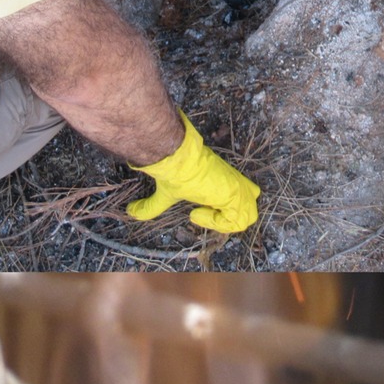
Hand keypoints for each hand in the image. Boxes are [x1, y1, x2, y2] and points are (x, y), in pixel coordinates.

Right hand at [127, 112, 260, 233]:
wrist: (174, 160)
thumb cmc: (173, 173)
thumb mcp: (167, 194)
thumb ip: (153, 206)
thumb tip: (132, 212)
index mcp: (226, 183)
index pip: (246, 197)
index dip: (228, 213)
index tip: (199, 211)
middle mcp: (235, 185)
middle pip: (252, 207)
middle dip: (232, 219)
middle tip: (205, 214)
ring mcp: (237, 189)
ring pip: (248, 216)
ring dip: (223, 223)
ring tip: (199, 214)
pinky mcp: (234, 194)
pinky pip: (238, 221)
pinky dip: (217, 224)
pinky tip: (197, 213)